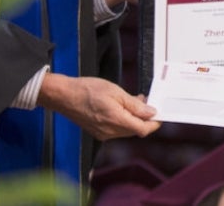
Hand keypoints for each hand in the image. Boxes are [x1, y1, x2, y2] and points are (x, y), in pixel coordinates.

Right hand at [37, 73, 160, 139]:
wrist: (64, 96)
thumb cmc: (87, 90)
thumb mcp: (116, 92)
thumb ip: (135, 105)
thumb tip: (150, 113)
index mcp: (117, 121)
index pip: (143, 129)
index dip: (154, 123)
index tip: (159, 113)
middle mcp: (110, 132)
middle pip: (136, 130)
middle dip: (144, 118)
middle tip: (146, 101)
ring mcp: (103, 134)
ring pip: (126, 130)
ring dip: (133, 118)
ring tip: (133, 100)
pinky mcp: (98, 132)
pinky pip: (116, 129)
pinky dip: (123, 120)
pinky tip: (121, 107)